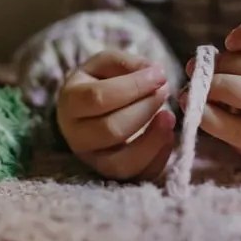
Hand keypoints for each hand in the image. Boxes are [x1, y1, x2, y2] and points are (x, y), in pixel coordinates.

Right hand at [57, 50, 174, 180]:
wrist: (89, 111)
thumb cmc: (99, 83)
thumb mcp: (107, 64)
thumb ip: (129, 64)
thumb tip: (155, 74)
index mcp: (71, 102)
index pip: (99, 97)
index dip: (133, 86)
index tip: (159, 74)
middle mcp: (77, 137)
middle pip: (111, 130)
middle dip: (145, 109)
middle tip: (164, 91)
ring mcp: (93, 160)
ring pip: (121, 164)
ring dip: (152, 141)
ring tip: (169, 117)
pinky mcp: (113, 176)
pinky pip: (138, 176)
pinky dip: (158, 158)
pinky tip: (167, 134)